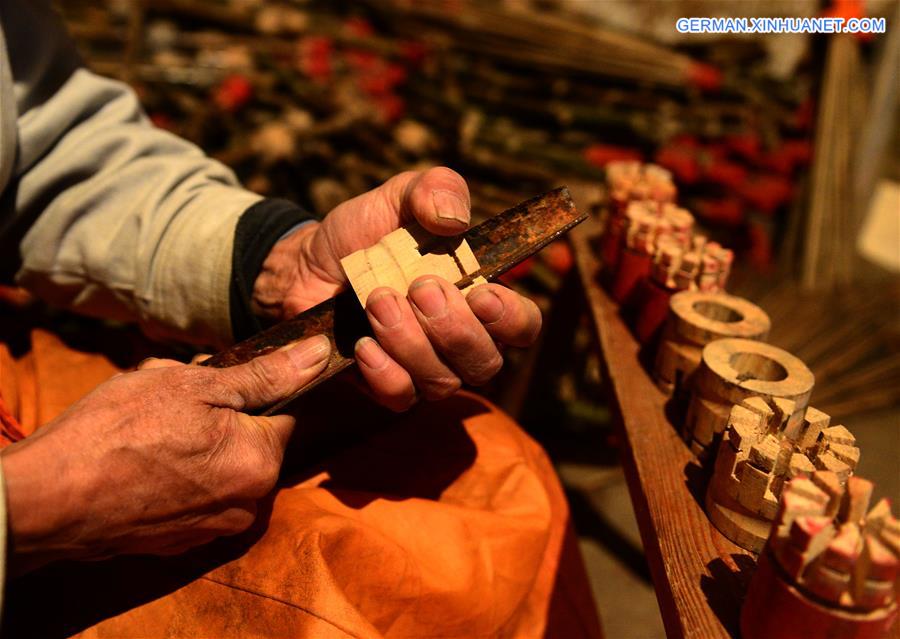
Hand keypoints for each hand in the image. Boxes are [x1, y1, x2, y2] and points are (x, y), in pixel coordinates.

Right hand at [0, 335, 330, 572]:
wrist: (48, 501)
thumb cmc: (119, 432)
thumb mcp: (196, 384)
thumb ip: (266, 374)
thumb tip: (320, 354)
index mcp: (261, 461)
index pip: (284, 411)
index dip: (252, 389)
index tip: (216, 380)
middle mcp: (248, 504)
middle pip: (251, 439)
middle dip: (221, 415)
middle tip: (172, 401)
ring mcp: (214, 528)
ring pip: (222, 466)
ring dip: (199, 443)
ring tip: (150, 431)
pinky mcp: (181, 542)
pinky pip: (196, 494)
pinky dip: (178, 475)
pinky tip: (141, 462)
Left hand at [252, 168, 541, 410]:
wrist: (307, 263)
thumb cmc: (366, 232)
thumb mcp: (399, 196)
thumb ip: (434, 189)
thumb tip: (454, 217)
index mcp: (478, 296)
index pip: (522, 326)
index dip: (511, 318)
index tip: (480, 294)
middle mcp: (460, 341)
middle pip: (486, 362)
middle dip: (454, 328)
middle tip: (417, 287)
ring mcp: (425, 368)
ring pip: (443, 382)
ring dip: (411, 341)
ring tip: (376, 299)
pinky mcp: (386, 385)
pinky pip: (401, 397)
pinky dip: (384, 371)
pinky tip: (363, 342)